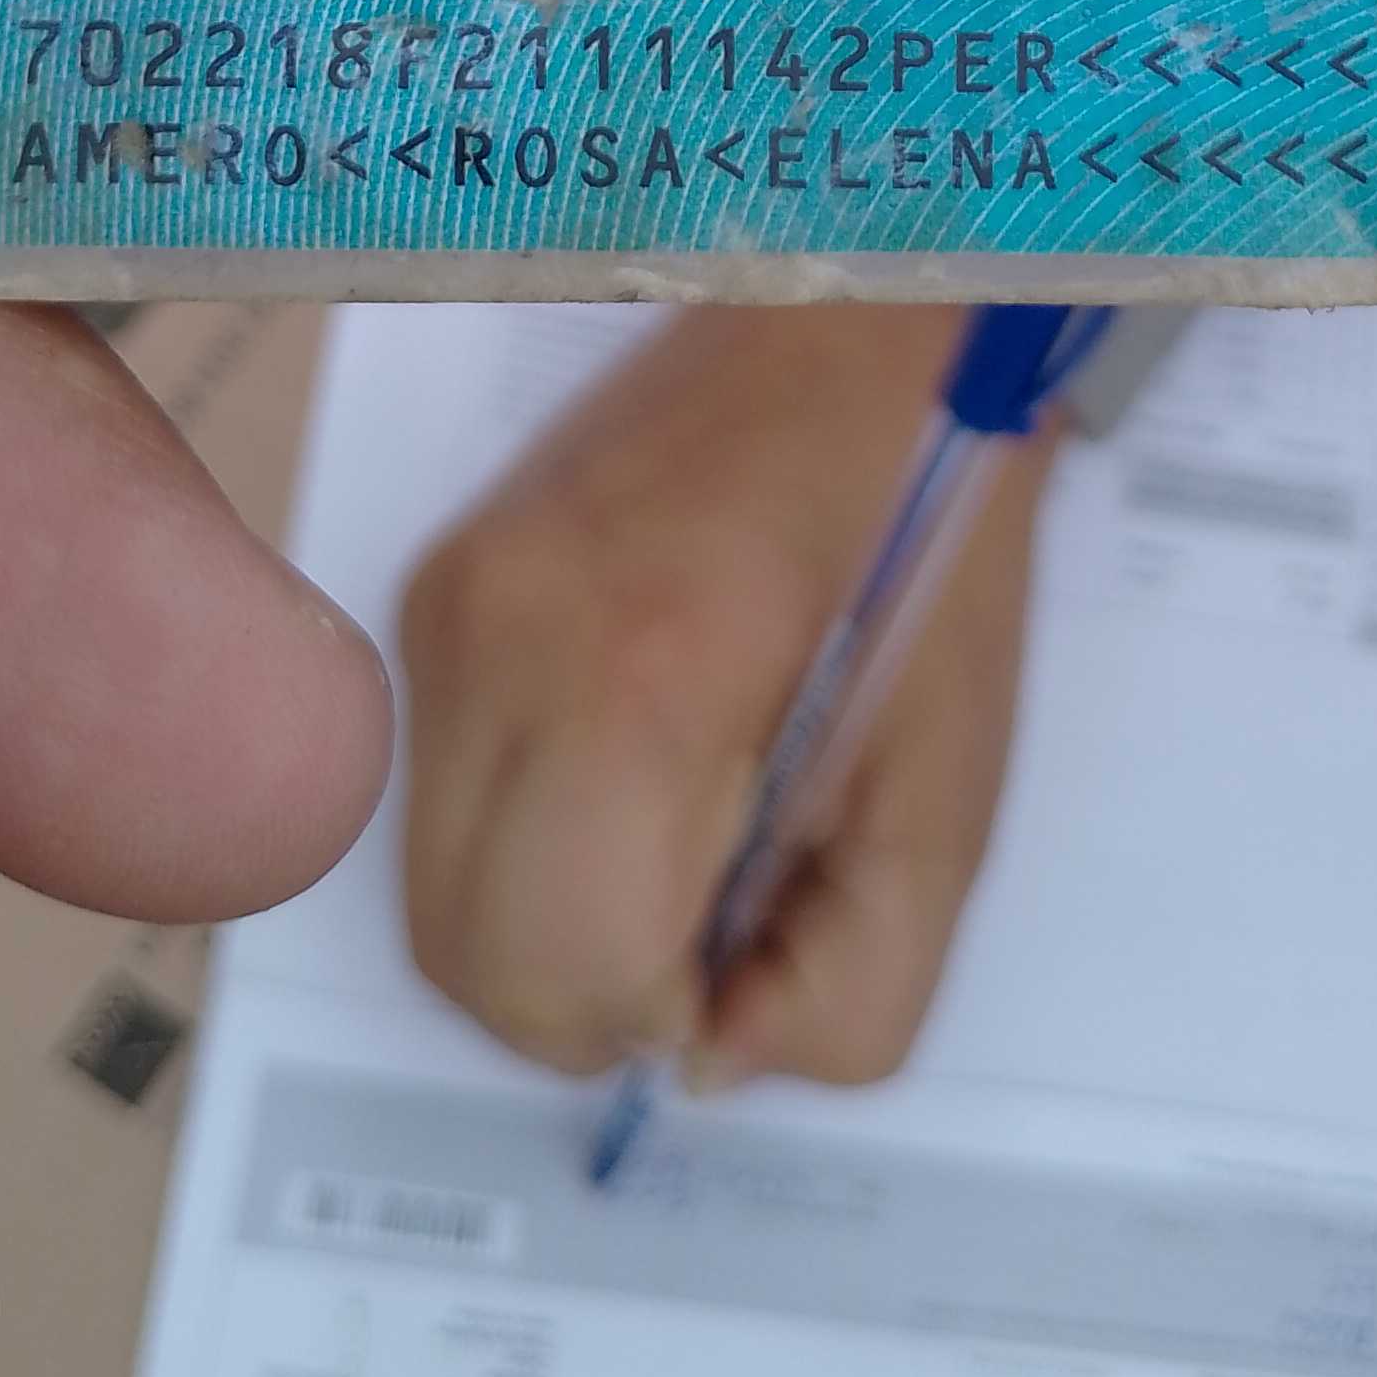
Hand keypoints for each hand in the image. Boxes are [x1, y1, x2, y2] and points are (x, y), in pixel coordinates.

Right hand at [399, 302, 1044, 1088]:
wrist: (860, 316)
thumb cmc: (931, 529)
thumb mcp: (946, 793)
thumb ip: (852, 984)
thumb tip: (710, 1060)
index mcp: (643, 684)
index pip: (562, 976)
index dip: (667, 1018)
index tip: (757, 957)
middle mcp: (501, 643)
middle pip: (468, 961)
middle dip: (593, 998)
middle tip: (721, 929)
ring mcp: (449, 608)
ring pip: (431, 898)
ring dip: (547, 932)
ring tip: (682, 845)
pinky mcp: (436, 589)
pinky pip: (435, 801)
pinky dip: (520, 845)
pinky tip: (632, 779)